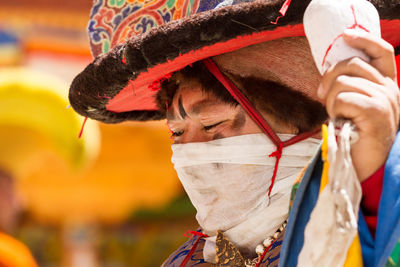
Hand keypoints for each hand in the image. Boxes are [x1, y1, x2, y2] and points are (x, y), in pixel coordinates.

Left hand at [317, 29, 399, 181]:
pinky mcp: (377, 112)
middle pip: (352, 64)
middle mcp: (390, 90)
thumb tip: (329, 69)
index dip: (363, 40)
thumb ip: (349, 85)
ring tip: (336, 115)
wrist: (360, 165)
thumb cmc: (353, 135)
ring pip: (343, 82)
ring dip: (331, 100)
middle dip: (329, 79)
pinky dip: (335, 110)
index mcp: (386, 86)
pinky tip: (341, 121)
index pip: (382, 52)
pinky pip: (343, 98)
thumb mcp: (353, 104)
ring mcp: (386, 100)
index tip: (345, 36)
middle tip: (324, 97)